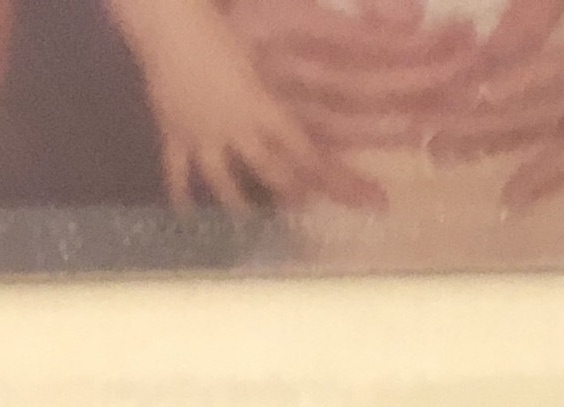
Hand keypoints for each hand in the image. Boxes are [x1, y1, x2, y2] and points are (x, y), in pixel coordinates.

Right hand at [111, 0, 384, 212]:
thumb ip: (325, 37)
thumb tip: (396, 24)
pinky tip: (184, 217)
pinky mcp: (172, 134)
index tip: (354, 195)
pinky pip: (177, 173)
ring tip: (250, 229)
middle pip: (269, 171)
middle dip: (291, 195)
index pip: (302, 148)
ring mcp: (202, 136)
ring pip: (224, 184)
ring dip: (239, 207)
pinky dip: (181, 197)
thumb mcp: (272, 29)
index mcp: (261, 105)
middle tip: (308, 214)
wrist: (167, 20)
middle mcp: (236, 128)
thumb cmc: (217, 19)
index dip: (329, 174)